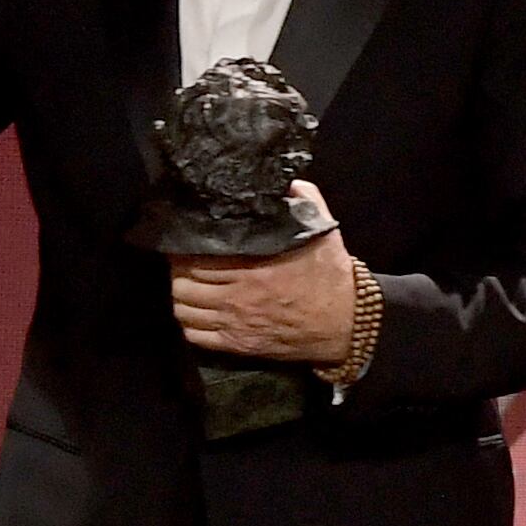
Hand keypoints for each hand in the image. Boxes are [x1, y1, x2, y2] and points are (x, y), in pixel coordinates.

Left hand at [170, 181, 356, 362]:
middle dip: (178, 273)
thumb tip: (284, 181)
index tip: (183, 243)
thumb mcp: (320, 229)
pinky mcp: (239, 345)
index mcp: (252, 265)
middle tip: (182, 266)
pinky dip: (189, 325)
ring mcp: (236, 323)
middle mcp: (237, 296)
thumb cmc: (331, 275)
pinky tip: (196, 314)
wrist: (347, 323)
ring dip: (181, 298)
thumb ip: (302, 199)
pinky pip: (196, 337)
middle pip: (183, 284)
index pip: (196, 257)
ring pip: (184, 310)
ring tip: (187, 288)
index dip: (182, 250)